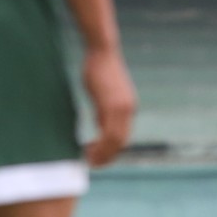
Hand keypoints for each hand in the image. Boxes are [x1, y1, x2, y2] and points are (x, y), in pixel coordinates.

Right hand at [82, 48, 136, 166]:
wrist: (102, 53)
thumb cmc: (99, 71)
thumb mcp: (103, 95)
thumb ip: (104, 112)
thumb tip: (101, 126)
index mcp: (128, 109)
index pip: (123, 137)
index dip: (111, 151)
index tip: (98, 157)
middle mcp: (129, 110)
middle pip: (121, 142)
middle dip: (107, 156)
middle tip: (92, 164)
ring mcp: (123, 108)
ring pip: (116, 140)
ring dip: (103, 153)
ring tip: (88, 160)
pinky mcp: (113, 104)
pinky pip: (109, 131)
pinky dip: (100, 144)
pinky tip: (88, 147)